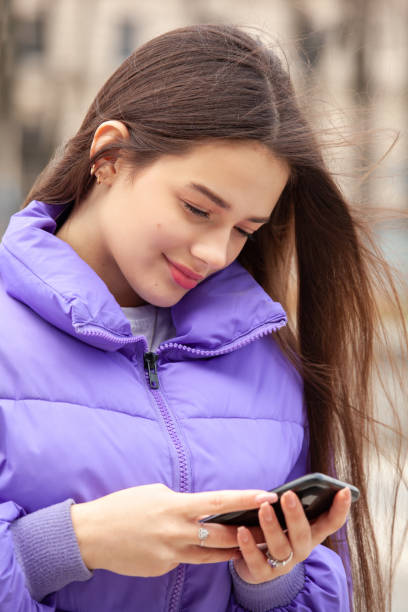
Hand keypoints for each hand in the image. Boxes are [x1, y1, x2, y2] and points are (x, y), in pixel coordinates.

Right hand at [70, 483, 275, 576]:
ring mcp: (171, 554)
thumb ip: (180, 502)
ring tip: (249, 546)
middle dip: (248, 533)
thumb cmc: (123, 507)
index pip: (219, 502)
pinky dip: (189, 552)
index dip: (246, 499)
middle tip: (270, 529)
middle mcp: (177, 532)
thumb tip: (198, 509)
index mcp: (176, 506)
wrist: (92, 535)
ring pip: (211, 555)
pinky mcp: (163, 568)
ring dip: (230, 550)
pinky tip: (178, 545)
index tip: (267, 496)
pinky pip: (184, 560)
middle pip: (223, 536)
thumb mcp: (154, 493)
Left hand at [233, 487, 351, 583]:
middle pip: (303, 534)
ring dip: (272, 527)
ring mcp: (284, 564)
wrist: (255, 564)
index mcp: (311, 534)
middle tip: (288, 494)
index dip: (340, 508)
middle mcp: (301, 550)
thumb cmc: (275, 531)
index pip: (331, 523)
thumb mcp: (287, 518)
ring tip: (263, 509)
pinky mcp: (263, 574)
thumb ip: (292, 504)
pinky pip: (257, 562)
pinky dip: (249, 546)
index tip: (344, 489)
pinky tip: (242, 530)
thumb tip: (292, 487)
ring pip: (280, 548)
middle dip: (296, 515)